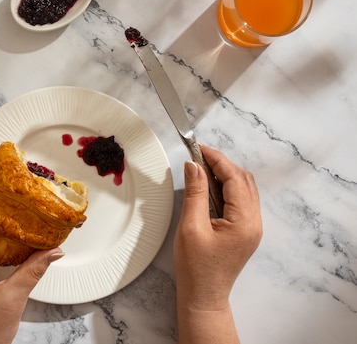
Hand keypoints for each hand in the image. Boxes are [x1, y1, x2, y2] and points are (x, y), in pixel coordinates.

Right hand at [174, 145, 261, 309]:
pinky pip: (240, 201)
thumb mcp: (191, 227)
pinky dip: (226, 188)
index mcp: (244, 221)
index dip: (216, 159)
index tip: (198, 148)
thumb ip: (195, 193)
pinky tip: (209, 187)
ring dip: (225, 175)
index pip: (234, 178)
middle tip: (197, 156)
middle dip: (222, 164)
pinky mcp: (245, 231)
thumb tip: (193, 166)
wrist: (203, 296)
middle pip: (243, 180)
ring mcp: (252, 227)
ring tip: (201, 169)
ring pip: (244, 189)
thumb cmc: (196, 267)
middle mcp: (254, 222)